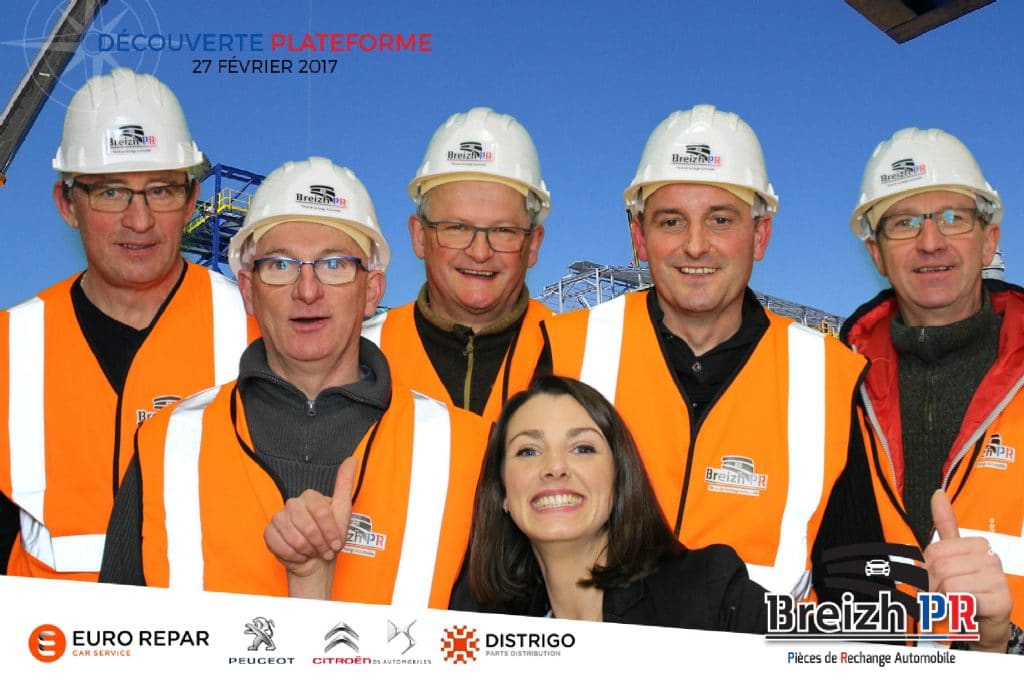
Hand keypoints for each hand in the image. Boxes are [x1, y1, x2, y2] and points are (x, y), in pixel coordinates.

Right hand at [263, 457, 356, 597]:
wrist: (315, 559)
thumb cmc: (330, 536)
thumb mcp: (343, 509)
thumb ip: (345, 484)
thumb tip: (352, 459)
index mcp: (310, 497)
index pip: (322, 512)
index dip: (330, 531)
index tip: (336, 543)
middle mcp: (293, 504)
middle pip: (308, 527)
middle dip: (319, 544)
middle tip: (324, 550)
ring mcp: (279, 517)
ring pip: (294, 537)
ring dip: (307, 551)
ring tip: (312, 552)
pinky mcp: (269, 532)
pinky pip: (280, 545)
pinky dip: (293, 555)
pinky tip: (299, 555)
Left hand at [925, 489, 1011, 652]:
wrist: (982, 627)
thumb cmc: (963, 592)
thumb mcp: (951, 557)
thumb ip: (946, 526)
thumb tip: (938, 493)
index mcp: (977, 545)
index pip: (935, 551)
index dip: (928, 570)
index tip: (936, 581)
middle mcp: (991, 559)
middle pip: (942, 567)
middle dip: (934, 586)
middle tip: (944, 597)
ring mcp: (999, 579)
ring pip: (950, 583)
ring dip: (944, 600)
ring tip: (954, 605)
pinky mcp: (1003, 601)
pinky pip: (964, 599)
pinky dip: (956, 609)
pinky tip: (965, 612)